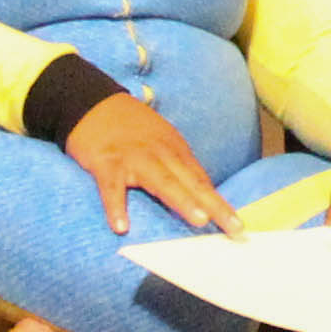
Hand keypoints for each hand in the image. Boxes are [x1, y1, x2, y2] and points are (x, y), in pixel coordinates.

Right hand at [61, 91, 241, 237]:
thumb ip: (175, 167)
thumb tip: (196, 196)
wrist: (92, 103)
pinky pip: (111, 187)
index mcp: (175, 151)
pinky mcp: (106, 162)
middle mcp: (160, 153)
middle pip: (191, 182)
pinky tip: (121, 227)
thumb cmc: (130, 130)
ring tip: (200, 221)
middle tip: (234, 228)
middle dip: (214, 205)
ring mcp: (134, 158)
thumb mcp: (160, 142)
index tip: (238, 226)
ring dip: (183, 200)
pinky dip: (116, 206)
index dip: (220, 203)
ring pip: (161, 181)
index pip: (201, 181)